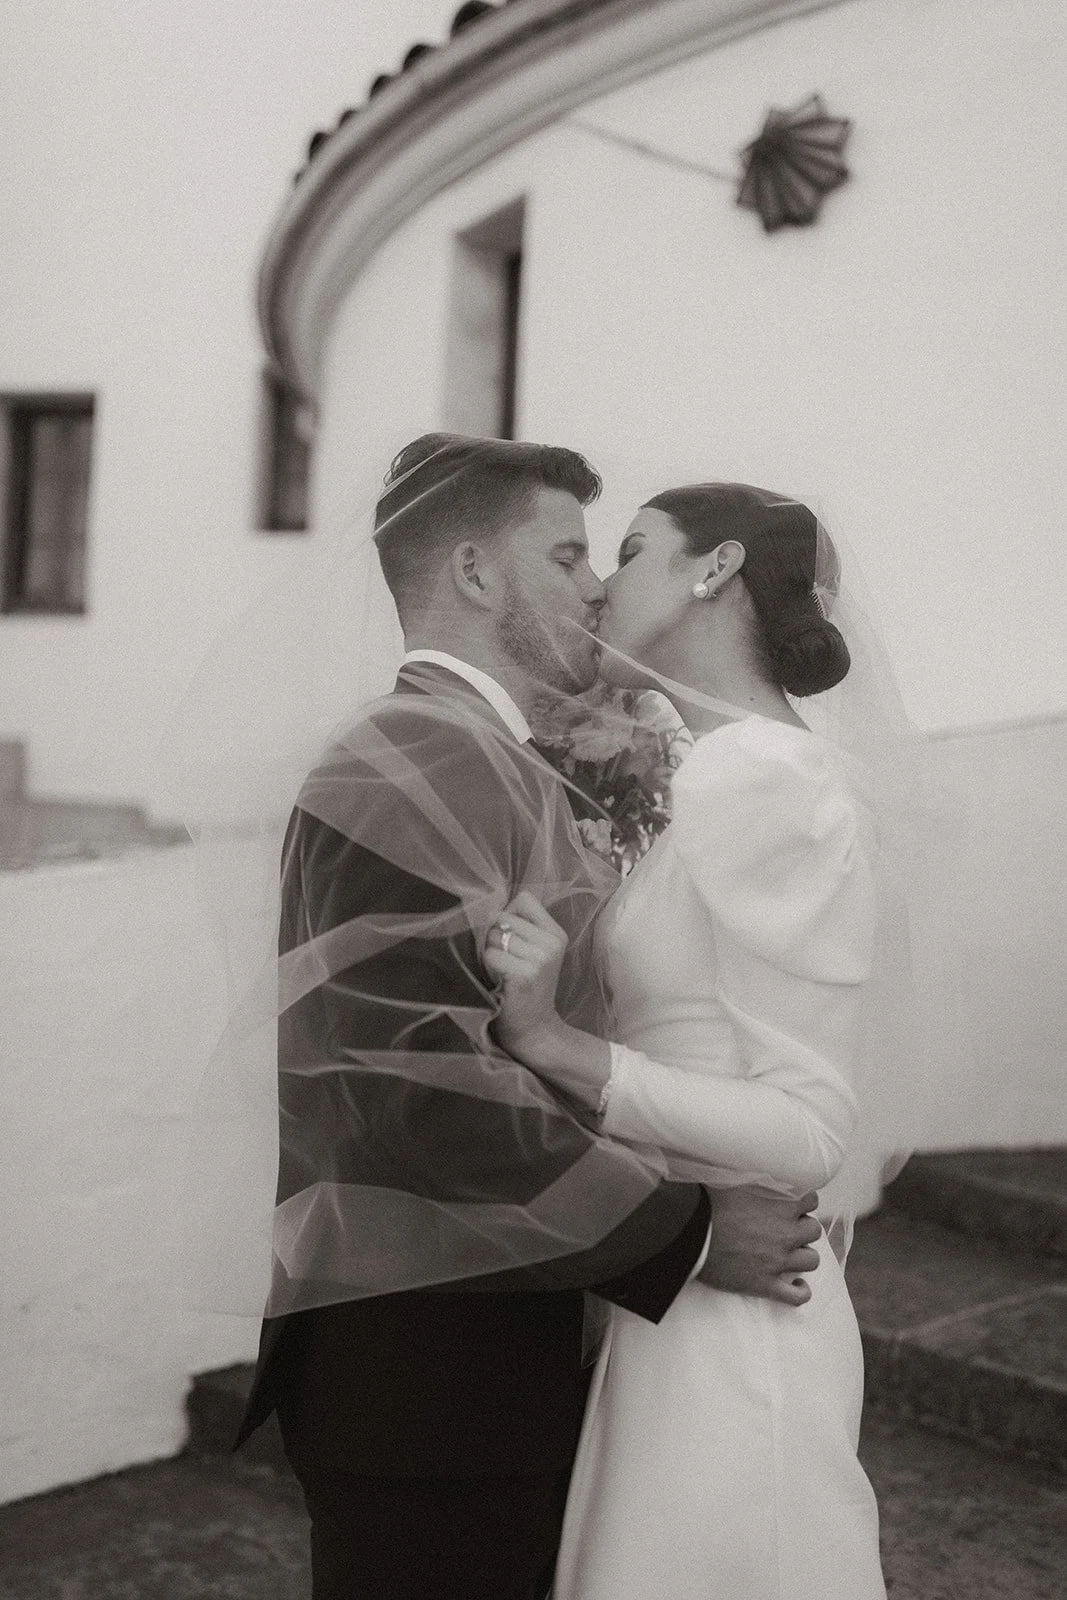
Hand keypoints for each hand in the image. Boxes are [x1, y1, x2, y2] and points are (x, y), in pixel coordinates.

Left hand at [483, 891, 568, 1058]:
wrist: (534, 1029)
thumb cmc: (527, 988)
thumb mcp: (536, 953)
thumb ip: (521, 927)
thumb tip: (489, 908)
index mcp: (556, 934)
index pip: (524, 899)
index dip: (509, 914)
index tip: (511, 938)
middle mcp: (552, 944)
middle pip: (504, 917)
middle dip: (495, 936)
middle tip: (507, 961)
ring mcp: (540, 959)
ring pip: (494, 936)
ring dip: (490, 953)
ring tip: (503, 971)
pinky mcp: (524, 975)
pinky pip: (491, 956)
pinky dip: (488, 967)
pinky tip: (500, 981)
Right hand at [698, 1186, 821, 1306]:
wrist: (690, 1234)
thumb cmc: (709, 1202)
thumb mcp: (735, 1178)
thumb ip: (755, 1176)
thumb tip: (756, 1164)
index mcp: (782, 1205)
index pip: (811, 1200)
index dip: (802, 1202)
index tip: (792, 1204)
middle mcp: (786, 1233)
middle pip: (813, 1231)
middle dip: (802, 1228)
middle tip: (786, 1227)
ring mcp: (777, 1261)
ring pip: (811, 1260)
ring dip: (802, 1255)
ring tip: (789, 1252)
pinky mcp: (765, 1284)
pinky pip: (796, 1296)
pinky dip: (801, 1290)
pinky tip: (797, 1283)